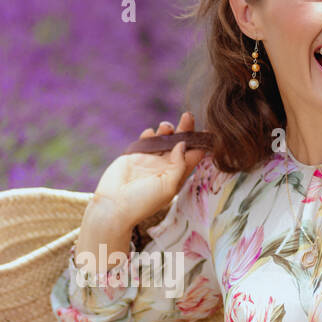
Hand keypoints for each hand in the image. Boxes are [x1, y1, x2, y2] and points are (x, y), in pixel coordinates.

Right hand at [89, 110, 209, 227]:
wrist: (114, 205)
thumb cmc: (142, 202)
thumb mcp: (168, 186)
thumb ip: (179, 165)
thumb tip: (183, 145)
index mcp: (177, 176)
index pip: (193, 156)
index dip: (201, 143)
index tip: (207, 131)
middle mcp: (165, 167)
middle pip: (180, 143)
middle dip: (185, 129)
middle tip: (188, 116)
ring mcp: (150, 160)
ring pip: (164, 138)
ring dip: (167, 130)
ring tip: (165, 127)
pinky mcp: (135, 155)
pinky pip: (146, 139)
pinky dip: (149, 133)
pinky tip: (149, 133)